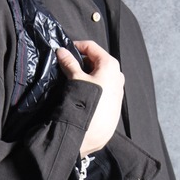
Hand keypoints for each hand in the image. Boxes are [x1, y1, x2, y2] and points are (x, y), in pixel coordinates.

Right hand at [56, 40, 124, 157]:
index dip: (76, 46)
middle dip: (82, 62)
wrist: (91, 133)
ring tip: (74, 82)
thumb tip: (61, 51)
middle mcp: (118, 75)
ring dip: (87, 75)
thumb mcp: (75, 79)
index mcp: (110, 65)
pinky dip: (93, 87)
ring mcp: (118, 90)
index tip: (64, 51)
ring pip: (100, 76)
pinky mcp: (115, 103)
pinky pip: (103, 89)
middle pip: (97, 61)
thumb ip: (69, 63)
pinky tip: (83, 96)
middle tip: (67, 67)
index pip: (91, 47)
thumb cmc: (85, 101)